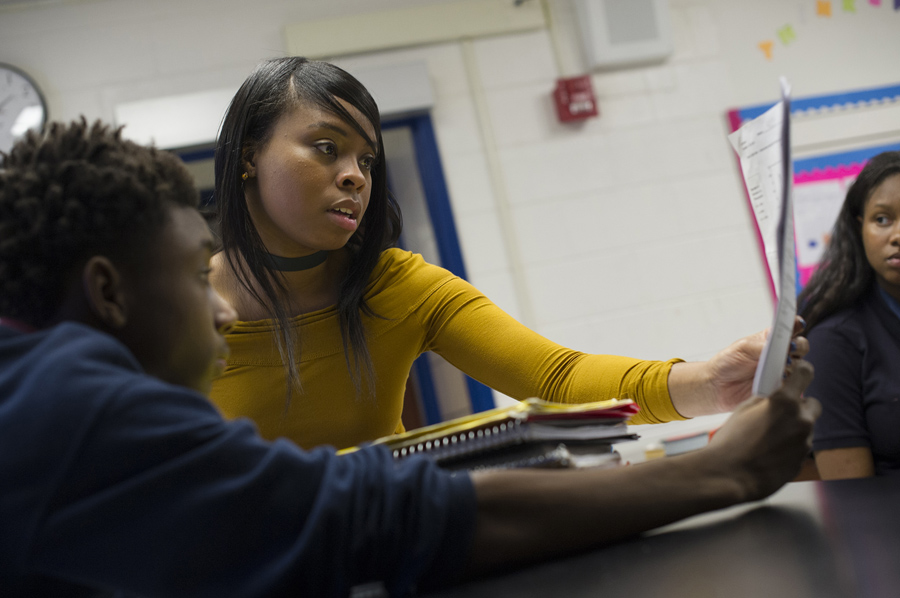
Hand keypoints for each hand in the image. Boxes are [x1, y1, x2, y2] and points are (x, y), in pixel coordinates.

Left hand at [704, 316, 808, 412]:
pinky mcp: (781, 388)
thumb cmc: (728, 362)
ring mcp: (782, 372)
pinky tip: (779, 382)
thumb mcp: (743, 348)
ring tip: (782, 367)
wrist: (717, 386)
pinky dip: (789, 382)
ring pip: (801, 366)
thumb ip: (763, 346)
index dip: (797, 324)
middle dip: (798, 346)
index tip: (798, 324)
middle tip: (789, 349)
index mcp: (771, 338)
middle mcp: (781, 354)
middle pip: (801, 347)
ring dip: (794, 365)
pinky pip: (794, 385)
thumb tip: (784, 346)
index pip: (790, 328)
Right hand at [705, 359, 819, 501]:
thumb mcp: (743, 409)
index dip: (802, 371)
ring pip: (806, 428)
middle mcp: (801, 420)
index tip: (799, 372)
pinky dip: (790, 446)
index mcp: (785, 402)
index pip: (805, 374)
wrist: (729, 476)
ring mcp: (804, 443)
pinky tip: (770, 452)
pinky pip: (800, 447)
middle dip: (800, 406)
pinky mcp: (802, 461)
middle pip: (813, 404)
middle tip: (780, 413)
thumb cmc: (731, 441)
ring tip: (768, 438)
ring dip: (794, 428)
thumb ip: (764, 399)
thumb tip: (774, 395)